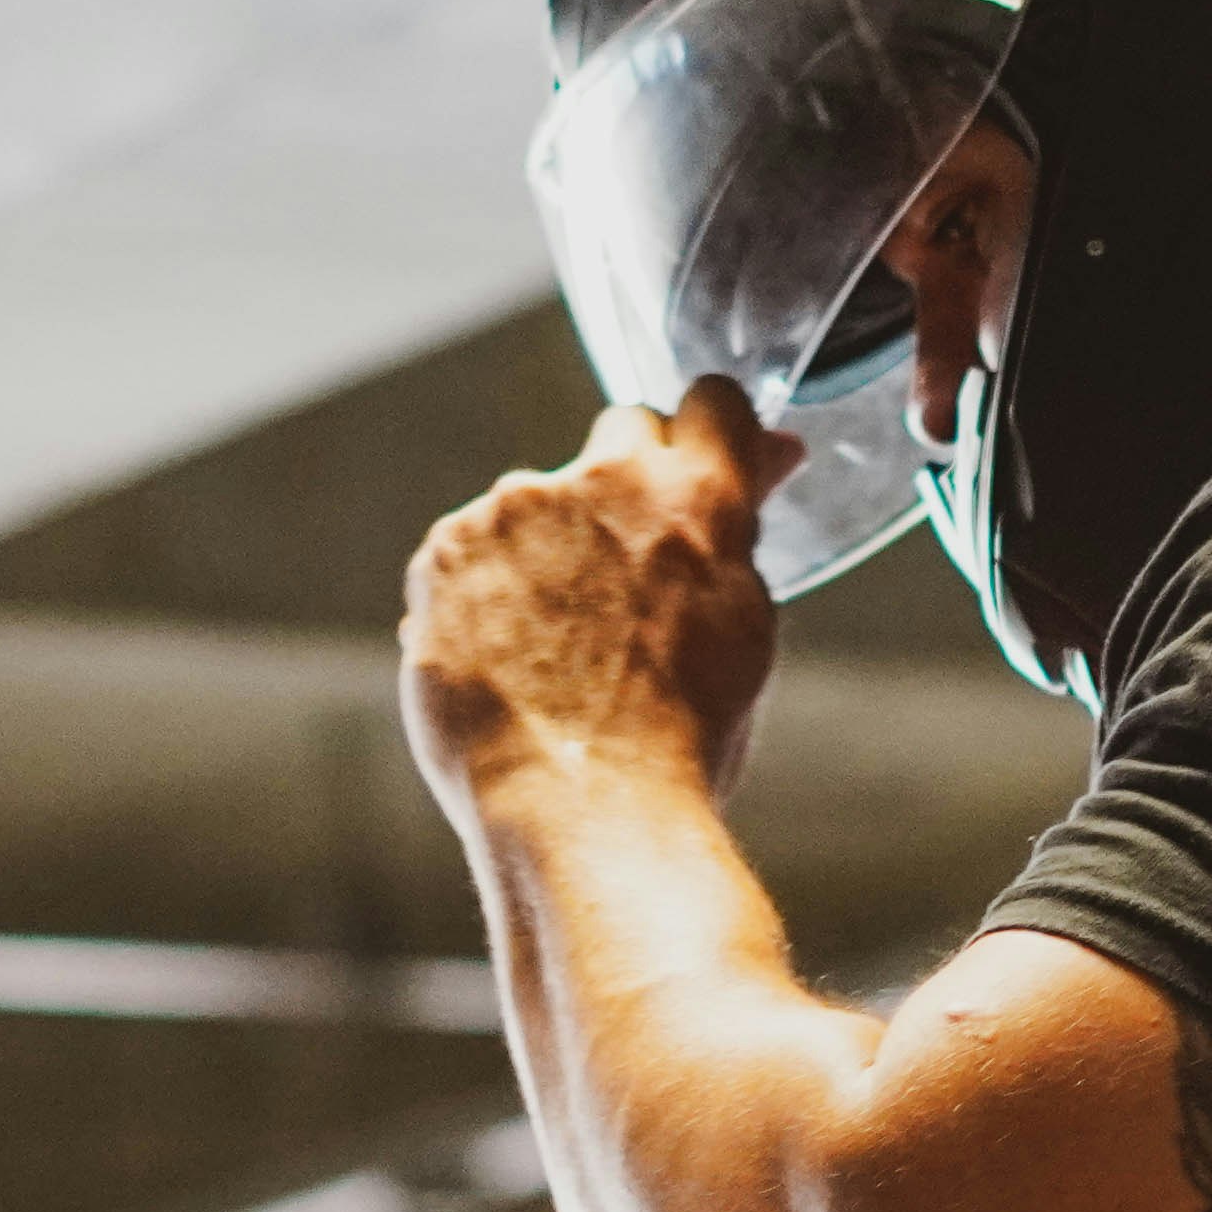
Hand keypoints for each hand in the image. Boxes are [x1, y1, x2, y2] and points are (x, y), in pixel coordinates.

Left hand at [403, 380, 799, 817]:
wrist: (582, 810)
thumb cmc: (681, 738)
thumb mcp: (742, 623)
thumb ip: (739, 527)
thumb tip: (768, 454)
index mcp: (695, 496)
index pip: (713, 401)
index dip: (708, 439)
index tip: (698, 476)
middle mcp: (601, 480)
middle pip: (622, 435)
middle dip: (627, 488)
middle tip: (628, 578)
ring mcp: (513, 509)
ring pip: (539, 502)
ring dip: (550, 548)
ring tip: (559, 653)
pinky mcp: (444, 550)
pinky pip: (473, 549)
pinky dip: (486, 592)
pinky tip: (508, 661)